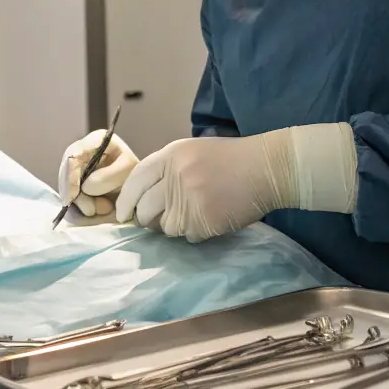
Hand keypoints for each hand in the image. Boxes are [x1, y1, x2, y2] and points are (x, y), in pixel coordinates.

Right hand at [57, 130, 138, 216]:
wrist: (141, 188)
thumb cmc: (136, 174)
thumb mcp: (128, 170)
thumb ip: (107, 176)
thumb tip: (85, 187)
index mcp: (96, 140)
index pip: (73, 156)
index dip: (69, 177)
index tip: (72, 198)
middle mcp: (82, 152)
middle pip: (65, 174)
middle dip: (76, 196)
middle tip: (91, 211)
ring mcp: (78, 170)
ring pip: (67, 190)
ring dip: (81, 204)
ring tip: (105, 208)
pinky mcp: (77, 187)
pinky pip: (71, 200)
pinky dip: (81, 209)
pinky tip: (96, 211)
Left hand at [115, 134, 297, 241]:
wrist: (266, 168)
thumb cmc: (232, 159)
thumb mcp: (193, 152)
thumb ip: (168, 170)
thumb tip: (142, 200)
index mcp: (171, 155)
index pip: (136, 180)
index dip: (125, 200)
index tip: (122, 215)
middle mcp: (175, 175)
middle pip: (145, 209)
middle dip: (147, 220)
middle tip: (157, 222)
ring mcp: (189, 199)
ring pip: (166, 227)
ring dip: (176, 226)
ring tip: (195, 214)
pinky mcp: (203, 219)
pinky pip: (188, 236)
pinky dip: (197, 232)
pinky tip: (211, 218)